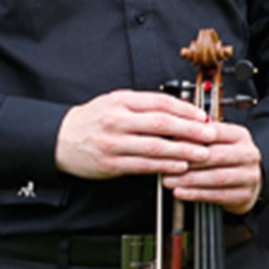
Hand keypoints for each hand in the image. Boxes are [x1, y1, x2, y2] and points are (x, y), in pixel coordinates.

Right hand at [56, 90, 264, 213]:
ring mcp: (113, 143)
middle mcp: (117, 120)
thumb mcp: (114, 102)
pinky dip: (164, 166)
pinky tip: (180, 166)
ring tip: (202, 153)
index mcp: (121, 101)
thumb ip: (143, 105)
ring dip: (183, 151)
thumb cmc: (91, 120)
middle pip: (162, 124)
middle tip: (210, 134)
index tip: (203, 116)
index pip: (160, 103)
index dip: (185, 110)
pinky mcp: (110, 163)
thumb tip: (178, 109)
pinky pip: (143, 165)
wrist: (58, 139)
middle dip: (190, 130)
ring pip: (155, 147)